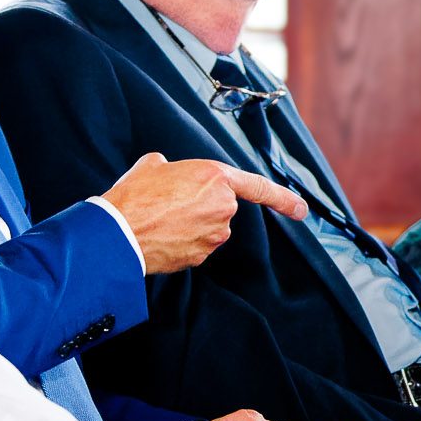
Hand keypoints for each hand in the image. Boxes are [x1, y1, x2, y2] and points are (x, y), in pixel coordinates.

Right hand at [100, 152, 308, 274]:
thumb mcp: (153, 165)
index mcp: (215, 177)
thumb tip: (168, 172)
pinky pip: (196, 246)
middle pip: (220, 208)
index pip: (258, 187)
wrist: (119, 231)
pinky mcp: (202, 255)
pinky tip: (160, 235)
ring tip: (159, 218)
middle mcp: (223, 207)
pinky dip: (182, 242)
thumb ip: (174, 168)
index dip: (282, 199)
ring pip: (208, 228)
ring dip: (189, 225)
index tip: (301, 210)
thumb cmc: (134, 195)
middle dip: (200, 206)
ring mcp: (215, 235)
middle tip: (168, 203)